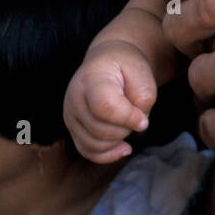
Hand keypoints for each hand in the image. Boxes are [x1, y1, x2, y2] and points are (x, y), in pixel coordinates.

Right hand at [64, 40, 156, 161]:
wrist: (107, 60)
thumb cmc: (125, 65)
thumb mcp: (141, 71)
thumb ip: (144, 96)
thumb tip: (138, 124)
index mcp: (92, 78)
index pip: (105, 107)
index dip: (128, 118)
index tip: (143, 118)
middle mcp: (74, 97)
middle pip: (100, 130)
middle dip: (125, 128)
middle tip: (135, 115)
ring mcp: (70, 114)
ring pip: (94, 144)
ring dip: (117, 140)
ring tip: (127, 124)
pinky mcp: (73, 128)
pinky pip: (87, 151)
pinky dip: (108, 155)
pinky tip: (124, 147)